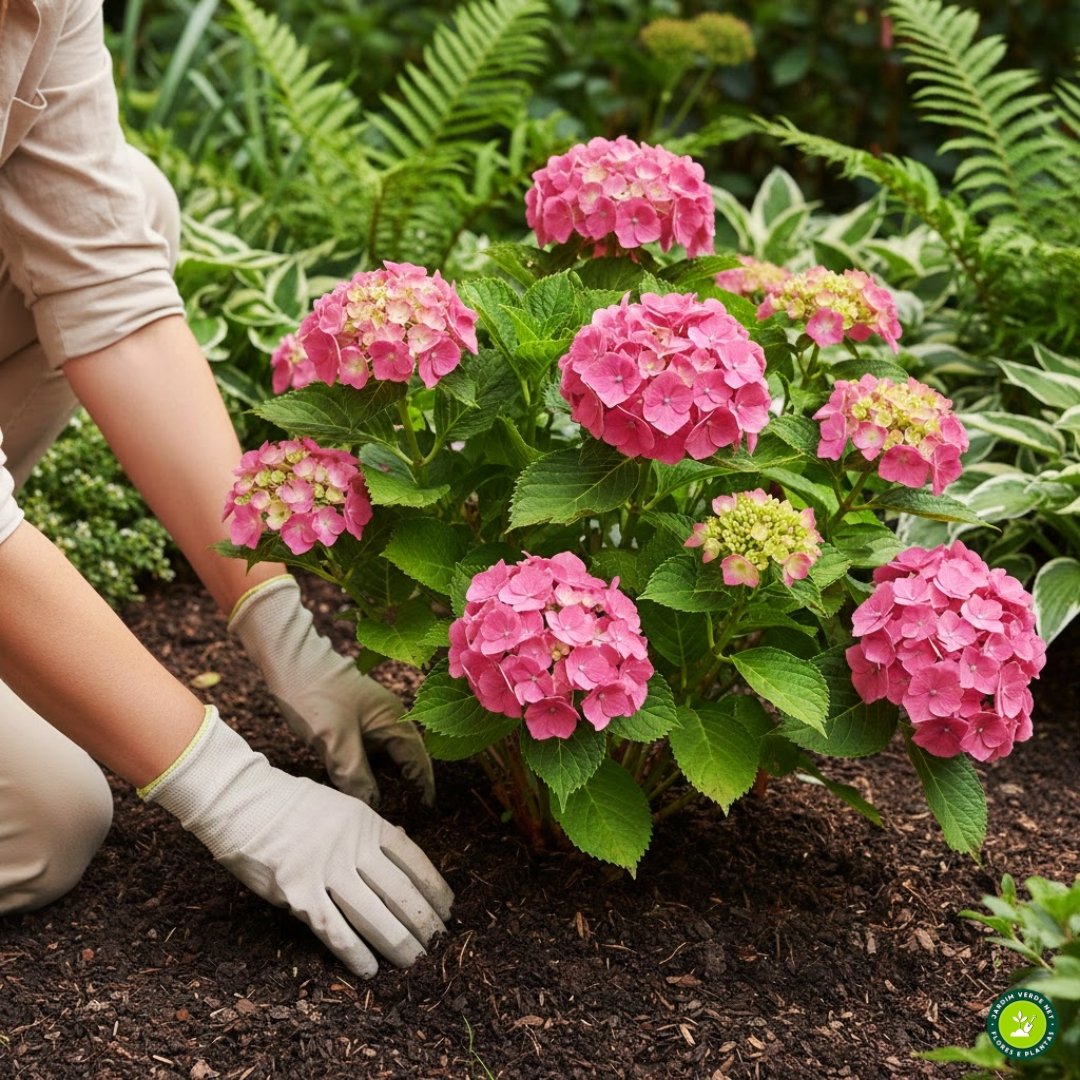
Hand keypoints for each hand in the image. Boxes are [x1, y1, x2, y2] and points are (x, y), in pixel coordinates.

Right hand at [140, 707, 452, 975]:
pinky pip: (335, 930)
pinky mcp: (299, 893)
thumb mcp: (341, 806)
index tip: (448, 908)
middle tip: (438, 941)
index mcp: (367, 822)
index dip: (434, 887)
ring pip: (374, 914)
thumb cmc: (291, 805)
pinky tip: (370, 969)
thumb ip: (368, 832)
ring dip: (398, 941)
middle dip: (423, 920)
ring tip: (414, 960)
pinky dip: (355, 953)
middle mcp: (353, 846)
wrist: (243, 801)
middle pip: (400, 890)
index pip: (413, 859)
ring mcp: (327, 870)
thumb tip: (400, 851)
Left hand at [229, 576, 434, 805]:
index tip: (423, 815)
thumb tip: (373, 806)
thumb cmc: (315, 694)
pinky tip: (353, 786)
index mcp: (395, 720)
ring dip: (381, 780)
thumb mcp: (335, 739)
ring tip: (376, 809)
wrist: (288, 660)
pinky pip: (366, 752)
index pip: (419, 760)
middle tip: (398, 818)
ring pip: (383, 758)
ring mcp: (370, 720)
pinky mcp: (352, 722)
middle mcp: (389, 719)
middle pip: (404, 760)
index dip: (422, 788)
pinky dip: (364, 770)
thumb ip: (356, 775)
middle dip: (403, 788)